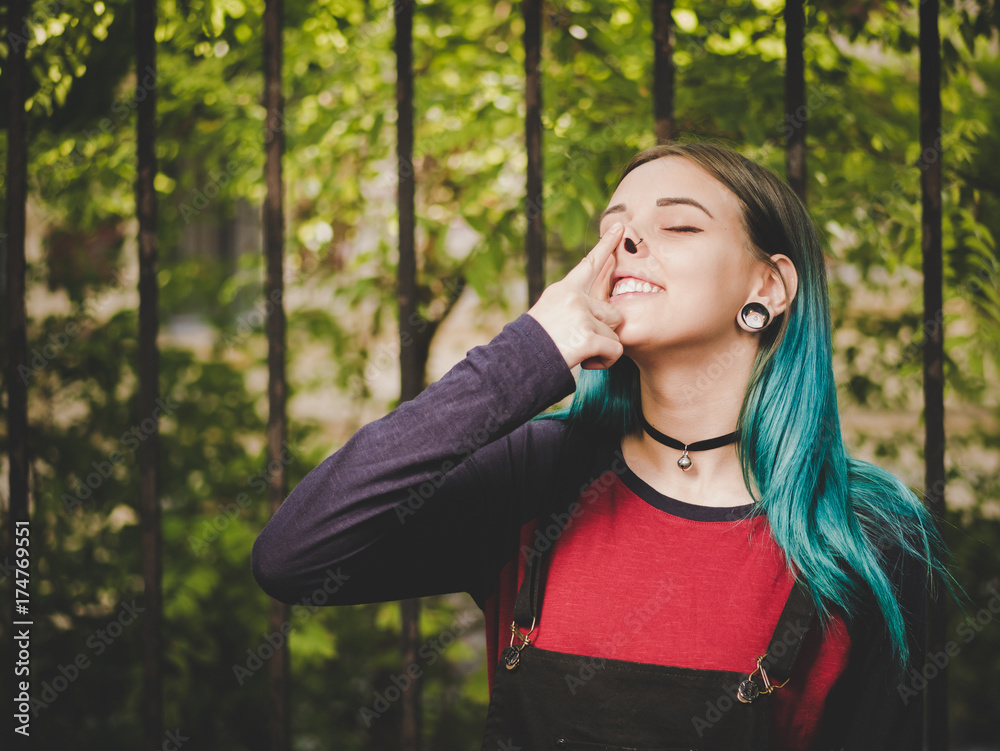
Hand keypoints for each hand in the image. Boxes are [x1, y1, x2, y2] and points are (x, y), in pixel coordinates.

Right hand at [527, 222, 623, 369]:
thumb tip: (602, 309)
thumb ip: (573, 305)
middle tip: (578, 340)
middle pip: (612, 312)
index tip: (620, 227)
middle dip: (602, 331)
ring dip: (602, 347)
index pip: (589, 264)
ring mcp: (582, 316)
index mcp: (564, 290)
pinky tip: (585, 362)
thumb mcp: (549, 313)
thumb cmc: (533, 343)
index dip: (606, 245)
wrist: (517, 362)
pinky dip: (604, 362)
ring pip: (614, 333)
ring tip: (577, 351)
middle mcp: (574, 298)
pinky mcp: (588, 337)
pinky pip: (615, 350)